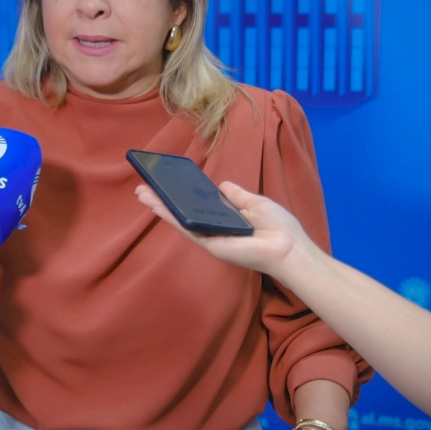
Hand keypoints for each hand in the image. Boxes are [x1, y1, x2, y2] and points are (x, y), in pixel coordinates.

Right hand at [134, 180, 314, 278]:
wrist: (288, 248)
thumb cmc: (278, 226)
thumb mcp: (255, 203)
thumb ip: (236, 195)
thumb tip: (221, 185)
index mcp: (225, 217)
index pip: (199, 204)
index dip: (183, 194)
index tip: (168, 181)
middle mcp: (214, 228)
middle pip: (184, 212)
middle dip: (163, 200)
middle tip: (143, 188)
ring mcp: (210, 237)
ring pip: (180, 220)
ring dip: (160, 207)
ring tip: (142, 193)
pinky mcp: (210, 244)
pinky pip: (188, 228)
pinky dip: (172, 217)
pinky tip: (158, 206)